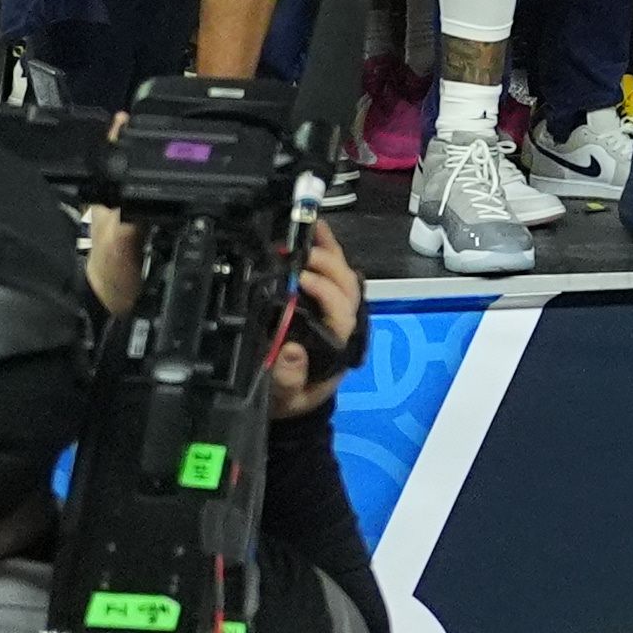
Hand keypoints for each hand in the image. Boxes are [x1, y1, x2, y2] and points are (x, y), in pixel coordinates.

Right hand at [266, 220, 365, 421]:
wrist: (292, 404)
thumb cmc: (291, 400)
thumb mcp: (285, 399)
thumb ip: (288, 380)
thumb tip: (292, 351)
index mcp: (337, 345)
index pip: (342, 311)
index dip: (325, 290)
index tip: (300, 277)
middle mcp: (343, 325)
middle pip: (348, 286)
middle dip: (327, 262)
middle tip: (297, 250)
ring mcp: (338, 312)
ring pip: (345, 276)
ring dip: (330, 251)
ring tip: (309, 228)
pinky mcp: (328, 304)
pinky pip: (333, 275)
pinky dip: (327, 251)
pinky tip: (313, 234)